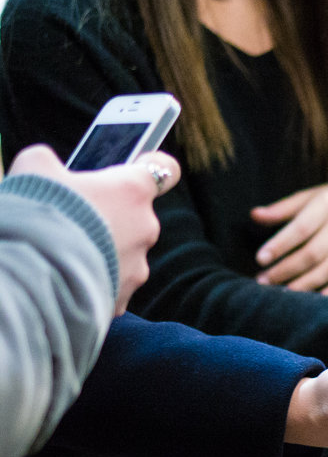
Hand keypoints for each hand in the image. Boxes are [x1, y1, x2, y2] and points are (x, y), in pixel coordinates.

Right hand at [6, 145, 179, 315]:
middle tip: (76, 217)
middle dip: (109, 215)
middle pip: (135, 215)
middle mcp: (146, 226)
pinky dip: (96, 279)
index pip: (164, 168)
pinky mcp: (127, 294)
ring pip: (124, 251)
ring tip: (67, 250)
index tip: (141, 166)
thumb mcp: (34, 169)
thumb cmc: (39, 212)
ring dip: (103, 250)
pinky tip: (70, 277)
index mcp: (133, 189)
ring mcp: (139, 263)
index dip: (152, 165)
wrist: (34, 272)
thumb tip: (49, 165)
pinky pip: (114, 282)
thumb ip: (50, 162)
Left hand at [252, 180, 327, 294]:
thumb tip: (254, 215)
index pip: (301, 229)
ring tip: (282, 293)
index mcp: (327, 205)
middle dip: (286, 270)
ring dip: (304, 284)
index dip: (280, 246)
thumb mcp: (308, 197)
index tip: (260, 259)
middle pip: (314, 253)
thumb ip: (282, 209)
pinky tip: (312, 300)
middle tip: (263, 281)